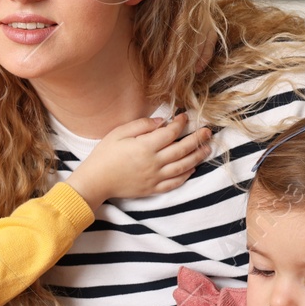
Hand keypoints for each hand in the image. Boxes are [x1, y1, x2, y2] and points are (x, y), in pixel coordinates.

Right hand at [67, 114, 211, 206]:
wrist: (96, 181)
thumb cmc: (104, 155)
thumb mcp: (118, 133)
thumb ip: (141, 125)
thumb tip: (162, 121)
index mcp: (145, 147)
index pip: (170, 133)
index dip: (180, 123)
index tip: (184, 117)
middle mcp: (153, 163)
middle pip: (182, 149)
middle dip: (197, 139)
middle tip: (208, 131)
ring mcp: (155, 177)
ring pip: (183, 167)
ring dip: (197, 157)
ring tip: (207, 149)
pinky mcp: (153, 189)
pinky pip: (174, 183)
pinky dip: (186, 175)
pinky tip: (192, 168)